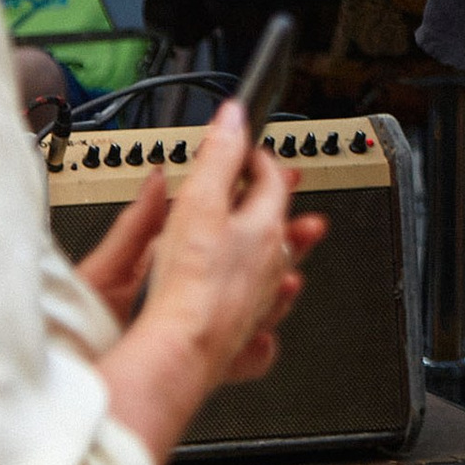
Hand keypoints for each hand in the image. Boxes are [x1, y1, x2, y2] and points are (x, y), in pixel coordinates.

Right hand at [96, 107, 326, 464]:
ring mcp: (261, 301)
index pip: (272, 180)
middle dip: (272, 203)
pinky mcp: (244, 335)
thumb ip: (219, 156)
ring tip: (275, 244)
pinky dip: (264, 311)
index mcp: (265, 227)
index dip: (257, 160)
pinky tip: (260, 316)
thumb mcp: (200, 201)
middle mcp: (272, 264)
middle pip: (280, 224)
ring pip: (277, 270)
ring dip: (276, 253)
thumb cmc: (191, 281)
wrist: (184, 348)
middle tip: (268, 190)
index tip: (245, 150)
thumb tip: (235, 116)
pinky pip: (263, 321)